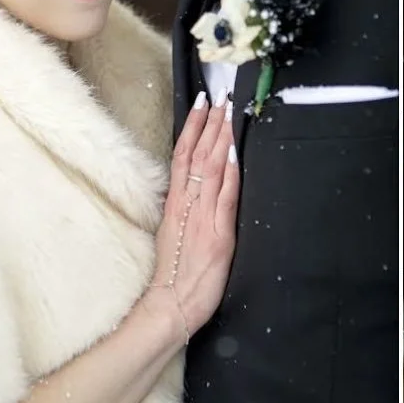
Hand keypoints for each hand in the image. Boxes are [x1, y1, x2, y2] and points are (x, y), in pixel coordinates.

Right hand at [148, 93, 240, 340]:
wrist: (171, 308)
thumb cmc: (176, 276)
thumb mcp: (178, 234)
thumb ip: (186, 209)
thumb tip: (194, 186)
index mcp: (177, 204)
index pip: (184, 156)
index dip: (193, 127)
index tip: (202, 102)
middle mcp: (187, 205)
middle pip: (197, 155)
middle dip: (210, 122)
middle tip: (220, 94)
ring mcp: (202, 218)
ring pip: (210, 169)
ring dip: (220, 137)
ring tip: (227, 111)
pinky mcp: (218, 235)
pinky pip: (224, 198)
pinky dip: (228, 173)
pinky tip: (232, 153)